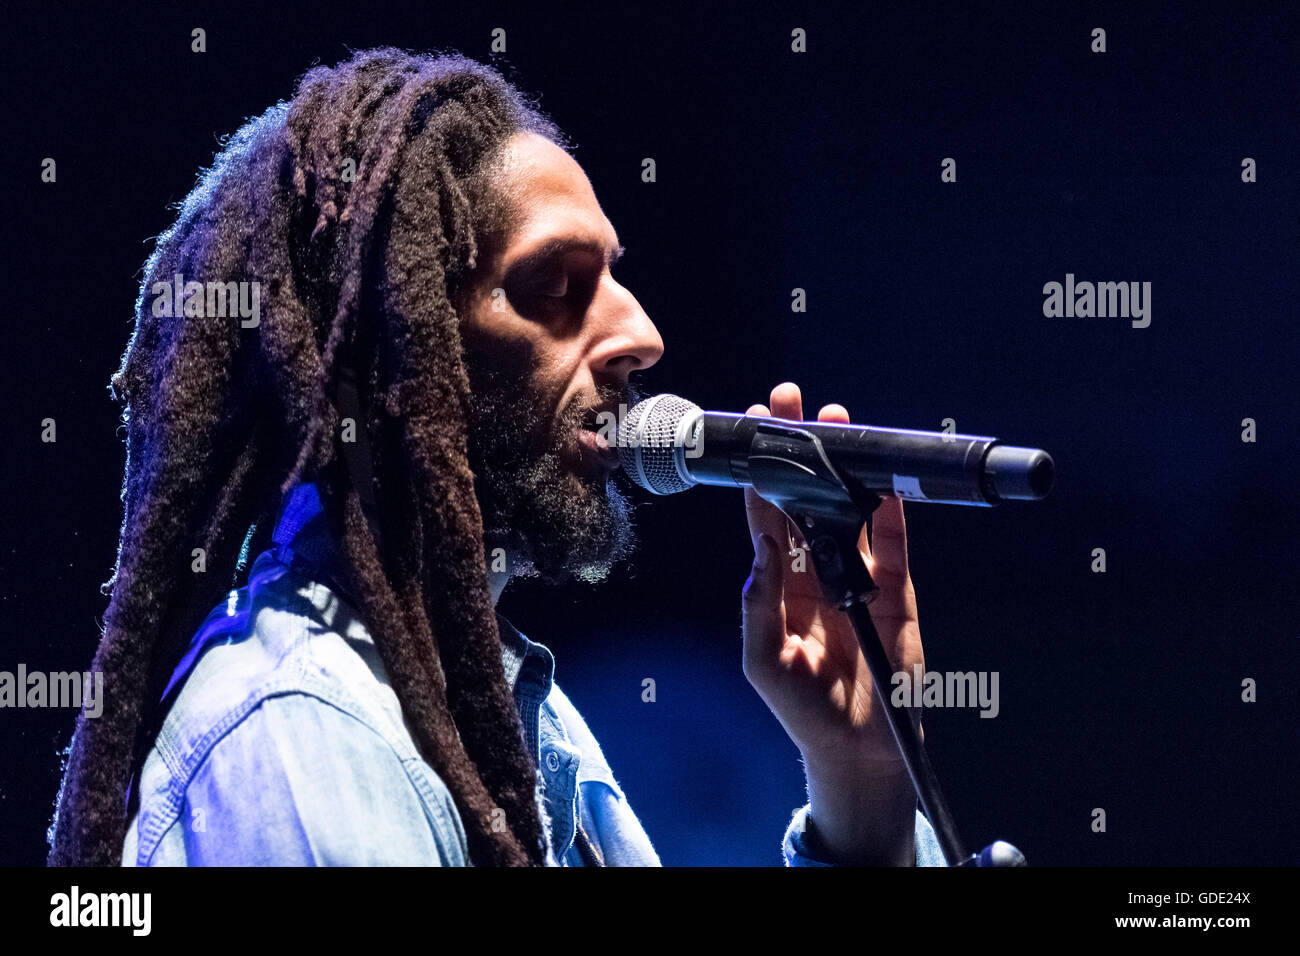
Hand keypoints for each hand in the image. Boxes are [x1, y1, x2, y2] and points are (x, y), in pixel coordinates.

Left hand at [741, 382, 924, 863]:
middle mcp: (815, 572)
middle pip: (805, 499)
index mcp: (779, 585)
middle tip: (792, 402)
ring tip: (839, 421)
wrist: (861, 751)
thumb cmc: (804, 710)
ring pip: (850, 511)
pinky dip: (894, 513)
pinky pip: (895, 546)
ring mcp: (858, 579)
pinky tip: (887, 479)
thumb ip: (760, 607)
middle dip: (798, 451)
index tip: (751, 429)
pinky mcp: (896, 595)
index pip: (765, 518)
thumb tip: (761, 547)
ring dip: (845, 468)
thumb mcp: (765, 663)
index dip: (757, 474)